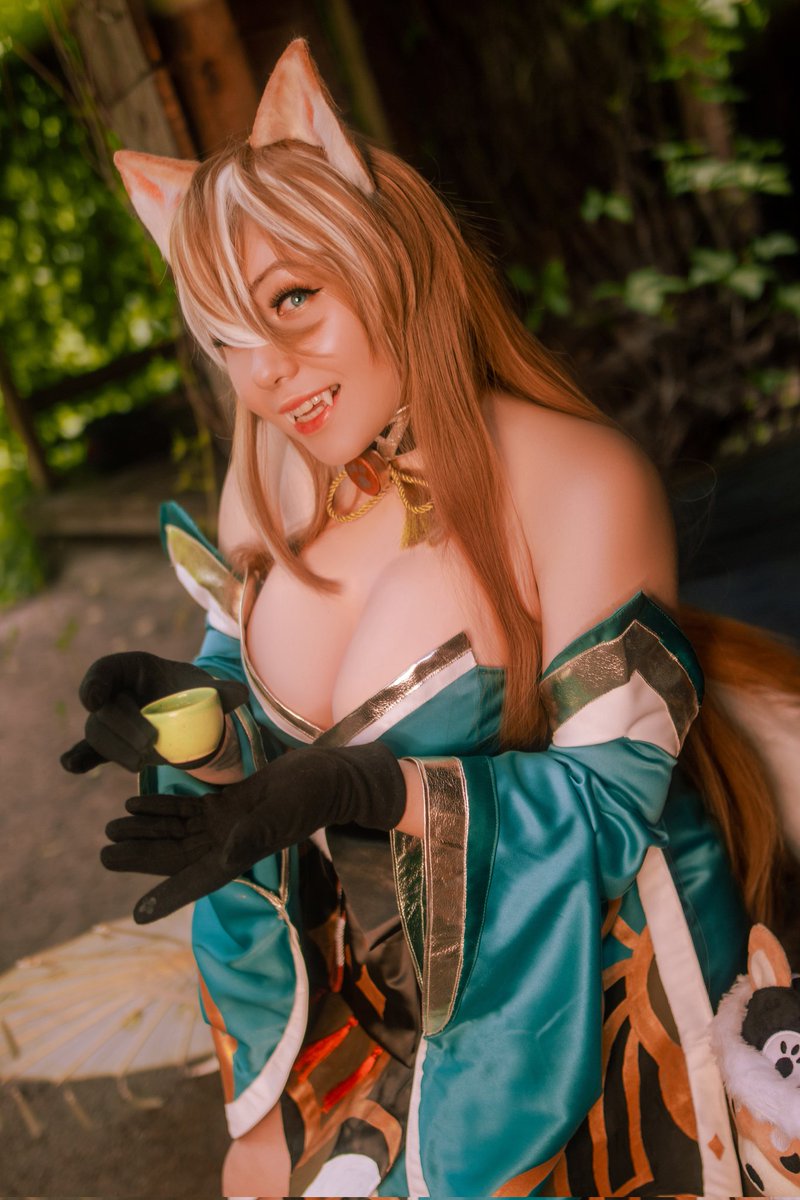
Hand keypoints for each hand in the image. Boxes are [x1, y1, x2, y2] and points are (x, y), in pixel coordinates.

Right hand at [60, 652, 248, 773]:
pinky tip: (72, 764)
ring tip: (141, 762)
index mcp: (129, 668)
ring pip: (98, 734)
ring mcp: (106, 720)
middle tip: (149, 742)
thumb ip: (221, 691)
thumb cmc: (188, 691)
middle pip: (104, 709)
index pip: (104, 670)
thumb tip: (240, 694)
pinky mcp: (108, 744)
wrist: (185, 713)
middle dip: (123, 727)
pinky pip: (87, 751)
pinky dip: (79, 758)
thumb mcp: (204, 687)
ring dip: (116, 750)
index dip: (96, 683)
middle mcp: (112, 693)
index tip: (94, 700)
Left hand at [102, 741, 406, 922]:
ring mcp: (224, 825)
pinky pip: (187, 810)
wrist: (327, 777)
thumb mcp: (282, 814)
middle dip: (139, 854)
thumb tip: (226, 855)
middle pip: (173, 855)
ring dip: (145, 829)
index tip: (138, 914)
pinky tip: (137, 801)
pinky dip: (162, 808)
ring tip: (112, 825)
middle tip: (104, 852)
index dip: (166, 898)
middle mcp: (226, 845)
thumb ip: (254, 835)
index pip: (195, 881)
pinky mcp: (227, 806)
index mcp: (237, 855)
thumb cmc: (309, 798)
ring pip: (175, 832)